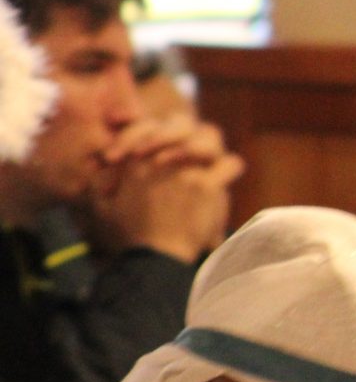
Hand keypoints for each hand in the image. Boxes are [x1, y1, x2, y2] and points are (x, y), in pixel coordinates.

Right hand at [91, 116, 243, 261]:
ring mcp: (186, 171)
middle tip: (178, 150)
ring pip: (210, 136)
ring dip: (207, 145)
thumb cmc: (128, 236)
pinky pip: (230, 164)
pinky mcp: (207, 186)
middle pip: (181, 123)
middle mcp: (161, 160)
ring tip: (202, 160)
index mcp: (135, 161)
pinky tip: (222, 179)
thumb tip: (98, 159)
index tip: (142, 152)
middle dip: (180, 131)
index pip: (145, 125)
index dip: (145, 132)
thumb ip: (99, 180)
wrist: (152, 259)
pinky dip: (228, 169)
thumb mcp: (102, 205)